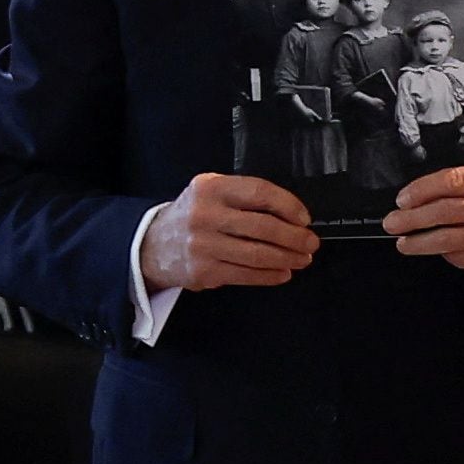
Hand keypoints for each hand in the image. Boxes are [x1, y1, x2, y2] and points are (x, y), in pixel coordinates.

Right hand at [141, 174, 315, 291]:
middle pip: (262, 226)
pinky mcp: (203, 272)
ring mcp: (203, 245)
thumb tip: (291, 214)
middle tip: (311, 243)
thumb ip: (243, 196)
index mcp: (211, 188)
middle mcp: (205, 214)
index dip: (288, 205)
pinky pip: (245, 275)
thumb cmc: (193, 214)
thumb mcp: (211, 192)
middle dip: (294, 237)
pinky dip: (268, 276)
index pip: (259, 192)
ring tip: (302, 259)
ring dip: (286, 258)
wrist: (152, 245)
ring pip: (256, 254)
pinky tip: (283, 273)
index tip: (304, 218)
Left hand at [385, 164, 463, 278]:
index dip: (423, 189)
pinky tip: (432, 250)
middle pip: (447, 210)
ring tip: (403, 242)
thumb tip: (422, 195)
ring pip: (449, 239)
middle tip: (393, 222)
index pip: (455, 180)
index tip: (404, 199)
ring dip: (419, 241)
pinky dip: (442, 253)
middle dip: (413, 217)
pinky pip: (459, 257)